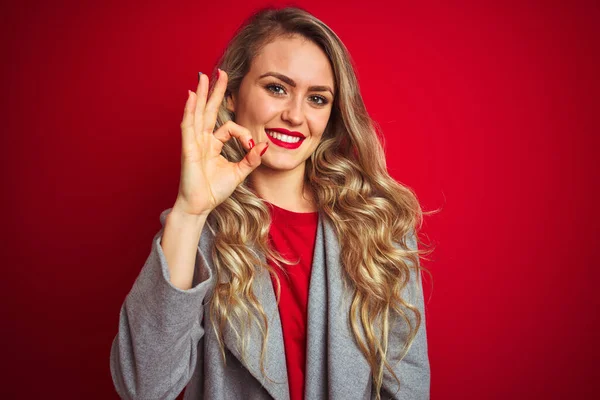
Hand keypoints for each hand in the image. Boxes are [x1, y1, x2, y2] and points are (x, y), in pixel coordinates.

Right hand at [174, 69, 268, 216]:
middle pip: (209, 110)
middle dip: (216, 91)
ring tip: (204, 76)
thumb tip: (264, 146)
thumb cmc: (214, 190)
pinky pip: (188, 125)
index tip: (251, 147)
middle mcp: (202, 140)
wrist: (201, 205)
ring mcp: (194, 142)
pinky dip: (190, 110)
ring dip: (202, 94)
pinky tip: (193, 96)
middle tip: (221, 72)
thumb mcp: (239, 172)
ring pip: (198, 113)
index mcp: (213, 144)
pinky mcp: (188, 148)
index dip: (244, 134)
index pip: (230, 128)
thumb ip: (251, 159)